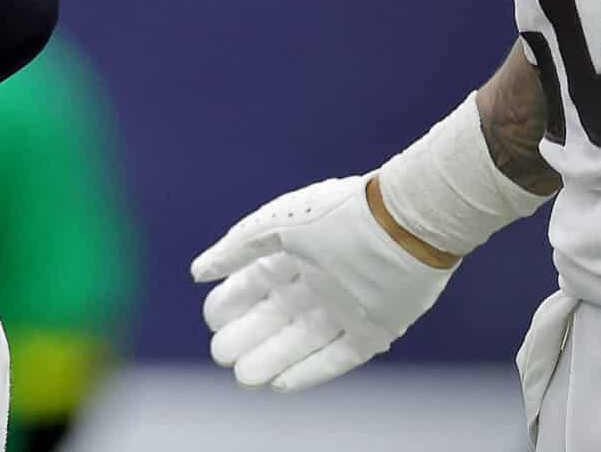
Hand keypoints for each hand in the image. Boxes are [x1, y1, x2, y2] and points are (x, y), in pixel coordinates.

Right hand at [190, 174, 453, 390]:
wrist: (403, 223)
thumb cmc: (336, 216)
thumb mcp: (275, 224)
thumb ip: (236, 248)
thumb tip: (197, 272)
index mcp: (297, 251)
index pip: (258, 282)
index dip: (233, 300)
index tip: (212, 318)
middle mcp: (321, 281)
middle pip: (277, 315)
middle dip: (248, 335)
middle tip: (221, 354)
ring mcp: (348, 307)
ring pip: (303, 339)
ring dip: (273, 357)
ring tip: (243, 376)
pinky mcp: (374, 329)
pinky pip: (339, 356)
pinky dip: (311, 370)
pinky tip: (282, 383)